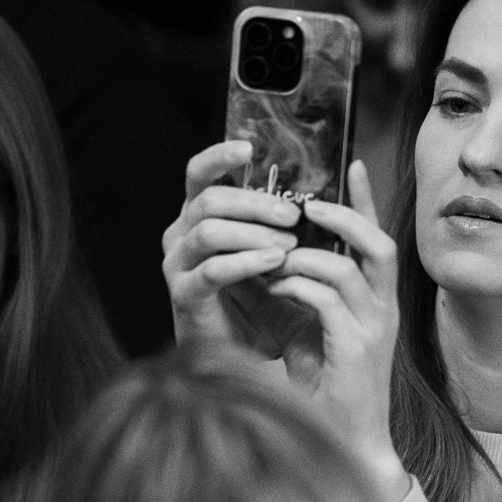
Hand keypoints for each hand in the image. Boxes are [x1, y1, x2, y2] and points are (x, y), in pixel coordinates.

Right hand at [162, 140, 315, 356]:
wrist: (241, 352)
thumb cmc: (258, 298)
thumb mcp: (270, 250)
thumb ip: (282, 220)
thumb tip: (325, 185)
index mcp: (197, 216)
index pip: (199, 174)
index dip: (220, 157)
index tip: (249, 148)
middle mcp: (180, 235)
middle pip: (210, 201)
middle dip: (253, 203)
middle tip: (292, 214)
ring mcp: (177, 265)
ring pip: (209, 231)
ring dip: (253, 232)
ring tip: (289, 242)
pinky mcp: (183, 295)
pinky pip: (213, 270)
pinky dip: (246, 263)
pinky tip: (275, 262)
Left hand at [262, 161, 406, 498]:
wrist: (349, 445)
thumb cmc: (327, 391)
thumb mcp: (317, 333)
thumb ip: (308, 296)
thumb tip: (276, 261)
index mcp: (376, 302)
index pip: (378, 239)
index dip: (367, 200)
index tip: (353, 163)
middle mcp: (382, 310)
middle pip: (378, 243)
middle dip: (344, 215)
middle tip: (309, 204)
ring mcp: (372, 329)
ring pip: (346, 268)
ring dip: (304, 257)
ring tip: (274, 259)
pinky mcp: (355, 350)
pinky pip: (326, 301)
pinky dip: (297, 288)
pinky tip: (274, 290)